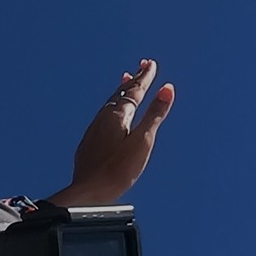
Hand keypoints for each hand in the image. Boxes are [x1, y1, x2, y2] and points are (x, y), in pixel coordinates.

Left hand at [45, 59, 174, 206]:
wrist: (88, 191)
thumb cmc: (118, 170)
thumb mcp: (143, 140)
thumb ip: (154, 114)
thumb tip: (166, 89)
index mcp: (117, 115)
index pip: (134, 90)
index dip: (144, 77)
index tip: (151, 64)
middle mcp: (103, 118)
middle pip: (120, 93)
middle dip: (133, 78)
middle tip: (142, 64)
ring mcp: (94, 129)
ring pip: (110, 103)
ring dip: (121, 90)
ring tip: (125, 79)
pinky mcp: (90, 141)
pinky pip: (103, 115)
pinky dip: (112, 106)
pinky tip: (110, 113)